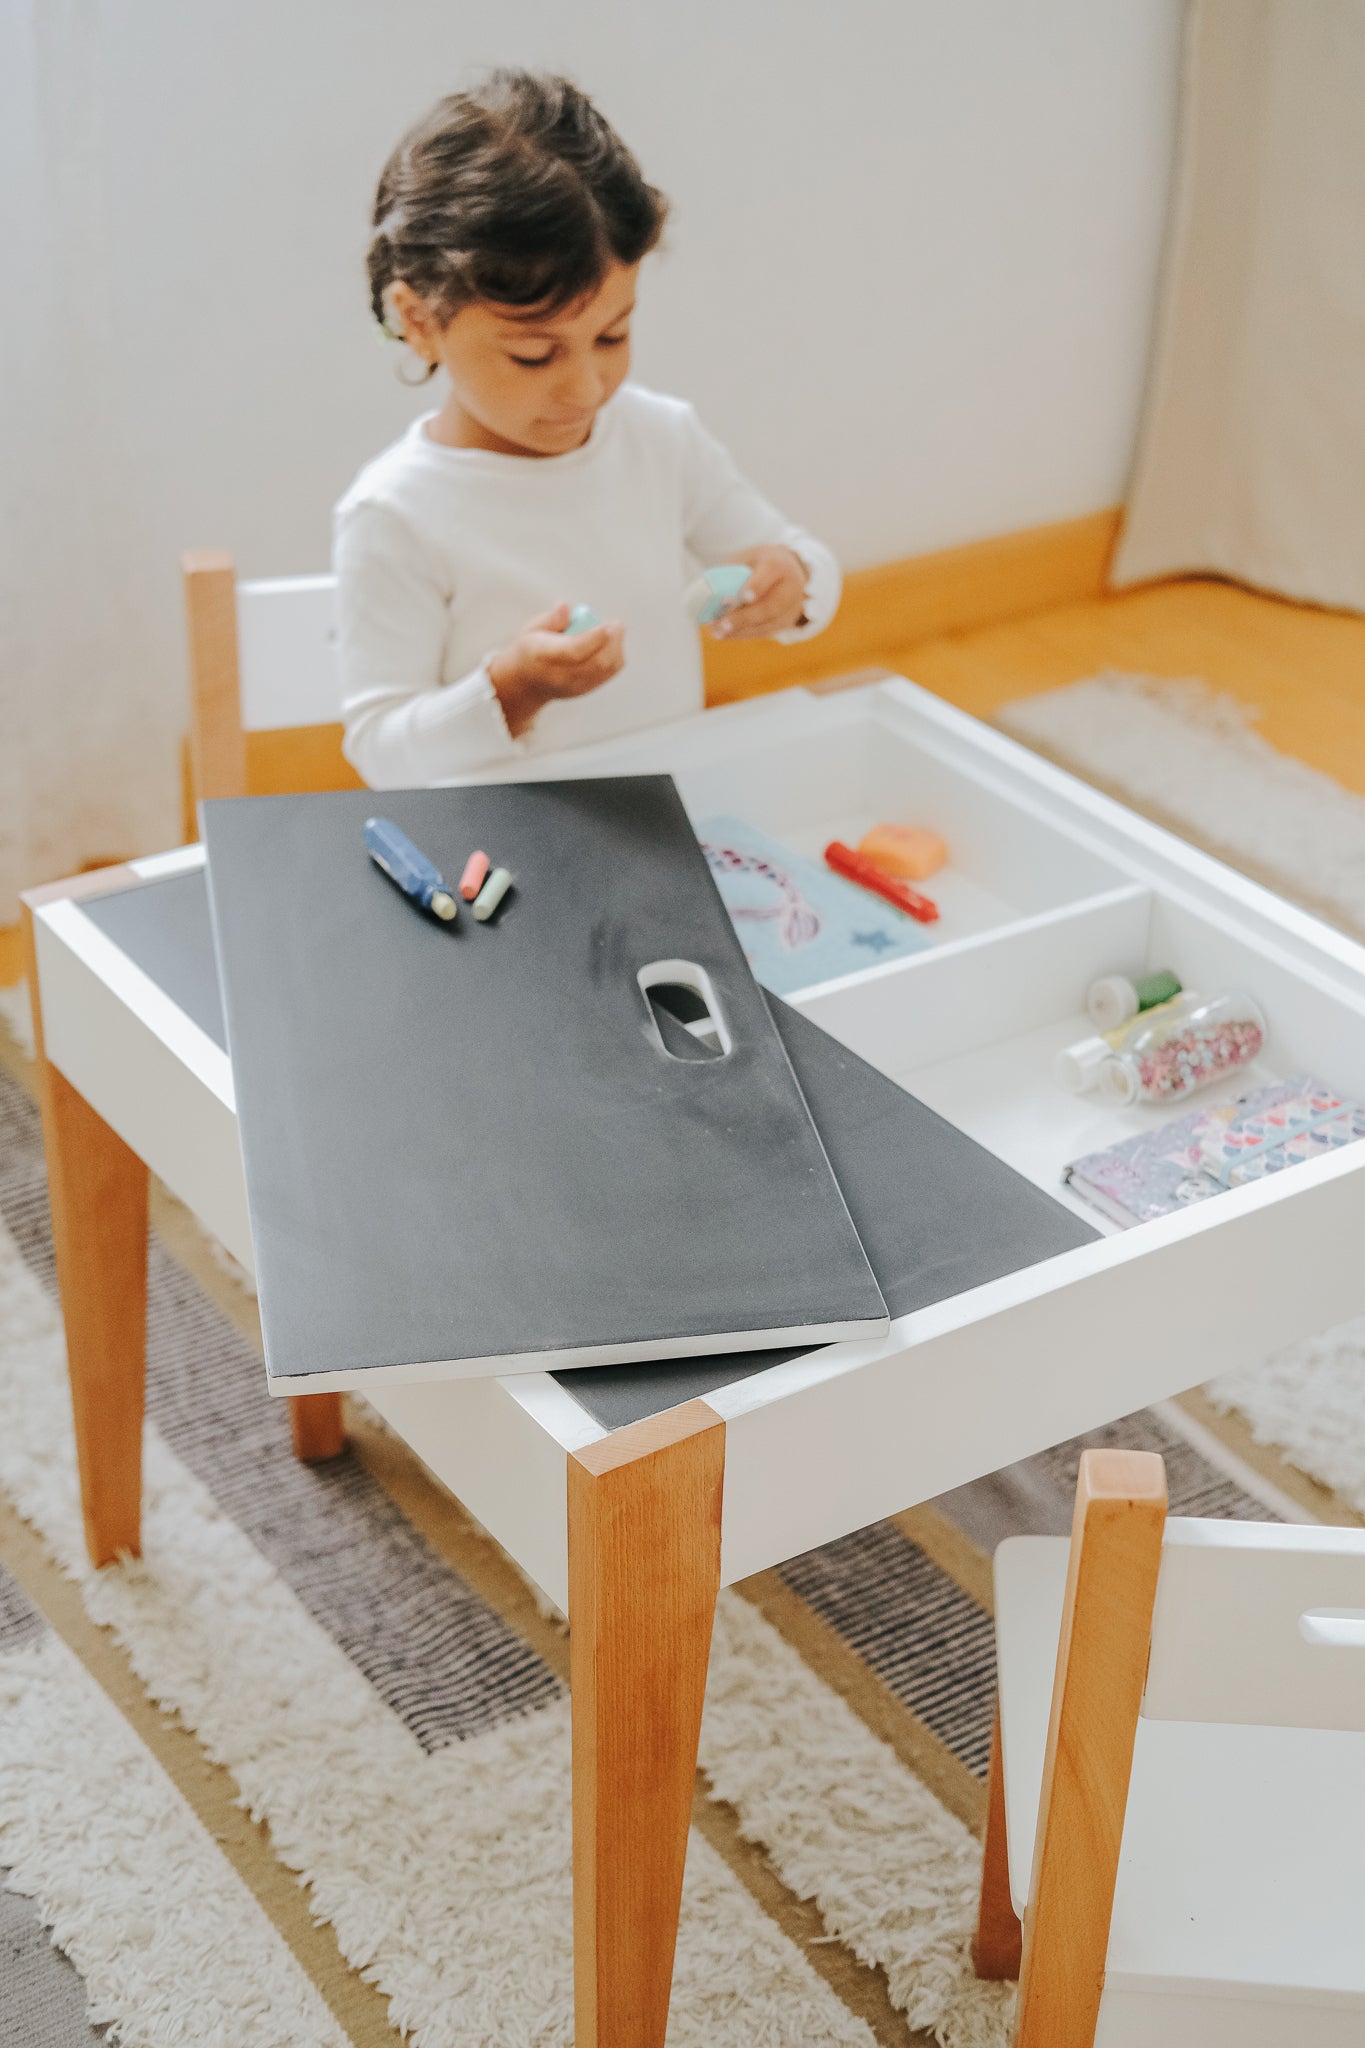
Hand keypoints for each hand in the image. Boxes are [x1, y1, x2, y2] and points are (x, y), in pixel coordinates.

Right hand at [488, 602, 625, 737]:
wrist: (528, 682)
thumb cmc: (532, 649)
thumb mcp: (532, 629)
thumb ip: (550, 619)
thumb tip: (566, 608)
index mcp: (543, 656)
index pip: (573, 651)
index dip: (594, 638)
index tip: (607, 625)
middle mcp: (560, 675)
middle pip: (595, 663)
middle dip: (612, 642)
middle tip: (617, 624)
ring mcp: (575, 686)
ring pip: (606, 669)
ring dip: (616, 647)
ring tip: (613, 631)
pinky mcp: (586, 689)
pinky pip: (609, 672)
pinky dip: (616, 655)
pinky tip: (611, 643)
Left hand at [709, 546, 809, 639]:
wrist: (785, 570)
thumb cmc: (757, 564)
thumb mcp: (744, 559)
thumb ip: (730, 574)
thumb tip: (709, 595)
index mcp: (778, 564)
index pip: (771, 573)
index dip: (757, 586)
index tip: (743, 597)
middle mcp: (790, 586)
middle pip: (770, 606)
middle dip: (744, 617)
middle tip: (722, 625)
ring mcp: (791, 607)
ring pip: (767, 623)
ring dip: (741, 630)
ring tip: (718, 632)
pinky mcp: (786, 622)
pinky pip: (765, 631)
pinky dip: (743, 634)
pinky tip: (726, 634)